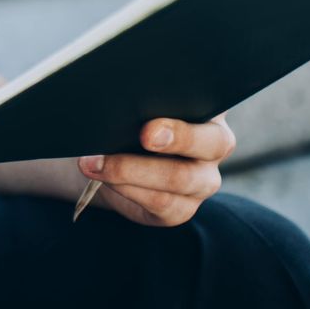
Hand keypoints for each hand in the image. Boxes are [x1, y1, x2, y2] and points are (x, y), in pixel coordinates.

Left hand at [76, 113, 235, 226]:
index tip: (153, 123)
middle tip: (143, 136)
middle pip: (212, 144)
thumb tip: (124, 100)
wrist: (116, 158)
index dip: (188, 115)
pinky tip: (104, 179)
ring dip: (131, 169)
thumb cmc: (132, 120)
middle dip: (176, 139)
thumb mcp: (139, 106)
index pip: (215, 105)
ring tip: (93, 162)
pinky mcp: (182, 208)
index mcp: (210, 110)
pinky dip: (127, 189)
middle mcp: (215, 146)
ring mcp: (203, 181)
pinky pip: (161, 202)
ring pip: (180, 178)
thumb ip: (142, 100)